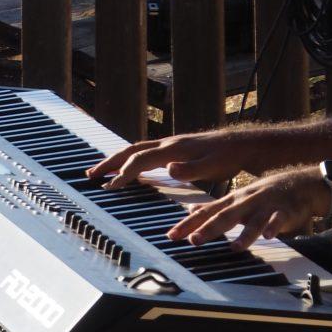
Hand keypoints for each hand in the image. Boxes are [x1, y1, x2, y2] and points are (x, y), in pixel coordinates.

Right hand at [86, 129, 266, 189]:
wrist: (241, 145)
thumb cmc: (227, 158)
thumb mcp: (211, 167)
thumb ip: (189, 169)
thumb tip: (168, 168)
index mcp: (173, 149)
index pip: (140, 160)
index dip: (123, 174)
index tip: (109, 188)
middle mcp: (168, 143)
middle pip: (131, 150)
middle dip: (110, 162)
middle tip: (90, 175)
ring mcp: (170, 145)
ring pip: (136, 149)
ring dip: (117, 160)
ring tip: (101, 172)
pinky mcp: (174, 149)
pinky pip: (145, 153)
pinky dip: (130, 160)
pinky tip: (128, 170)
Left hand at [165, 167, 329, 248]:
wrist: (299, 183)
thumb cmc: (264, 195)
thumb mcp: (237, 199)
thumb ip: (214, 207)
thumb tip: (190, 211)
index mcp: (233, 200)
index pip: (206, 212)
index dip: (188, 223)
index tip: (171, 236)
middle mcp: (246, 201)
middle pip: (225, 216)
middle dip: (209, 228)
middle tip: (194, 240)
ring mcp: (265, 206)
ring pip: (254, 220)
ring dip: (245, 233)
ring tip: (235, 247)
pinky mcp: (285, 211)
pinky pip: (279, 220)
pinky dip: (274, 227)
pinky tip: (270, 236)